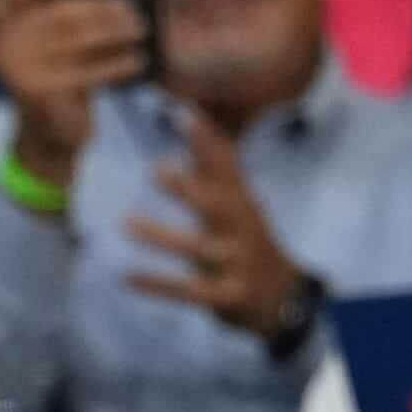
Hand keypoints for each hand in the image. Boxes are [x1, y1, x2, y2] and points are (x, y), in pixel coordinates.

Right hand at [0, 0, 141, 184]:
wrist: (48, 133)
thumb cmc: (58, 75)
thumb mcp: (53, 42)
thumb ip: (63, 13)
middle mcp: (1, 40)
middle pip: (57, 12)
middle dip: (99, 6)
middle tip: (131, 6)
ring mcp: (19, 68)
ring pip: (76, 39)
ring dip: (114, 30)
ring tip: (140, 27)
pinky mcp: (41, 92)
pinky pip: (88, 71)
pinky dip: (117, 63)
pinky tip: (138, 59)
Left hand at [120, 108, 308, 339]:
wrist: (284, 297)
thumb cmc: (248, 242)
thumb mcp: (237, 203)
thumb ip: (213, 165)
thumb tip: (189, 116)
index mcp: (242, 204)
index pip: (227, 167)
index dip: (206, 141)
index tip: (181, 114)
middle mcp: (243, 230)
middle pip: (220, 206)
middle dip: (192, 190)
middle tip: (158, 172)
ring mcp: (238, 263)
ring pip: (201, 249)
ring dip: (164, 237)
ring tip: (126, 223)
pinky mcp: (229, 295)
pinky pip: (191, 291)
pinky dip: (160, 285)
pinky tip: (127, 278)